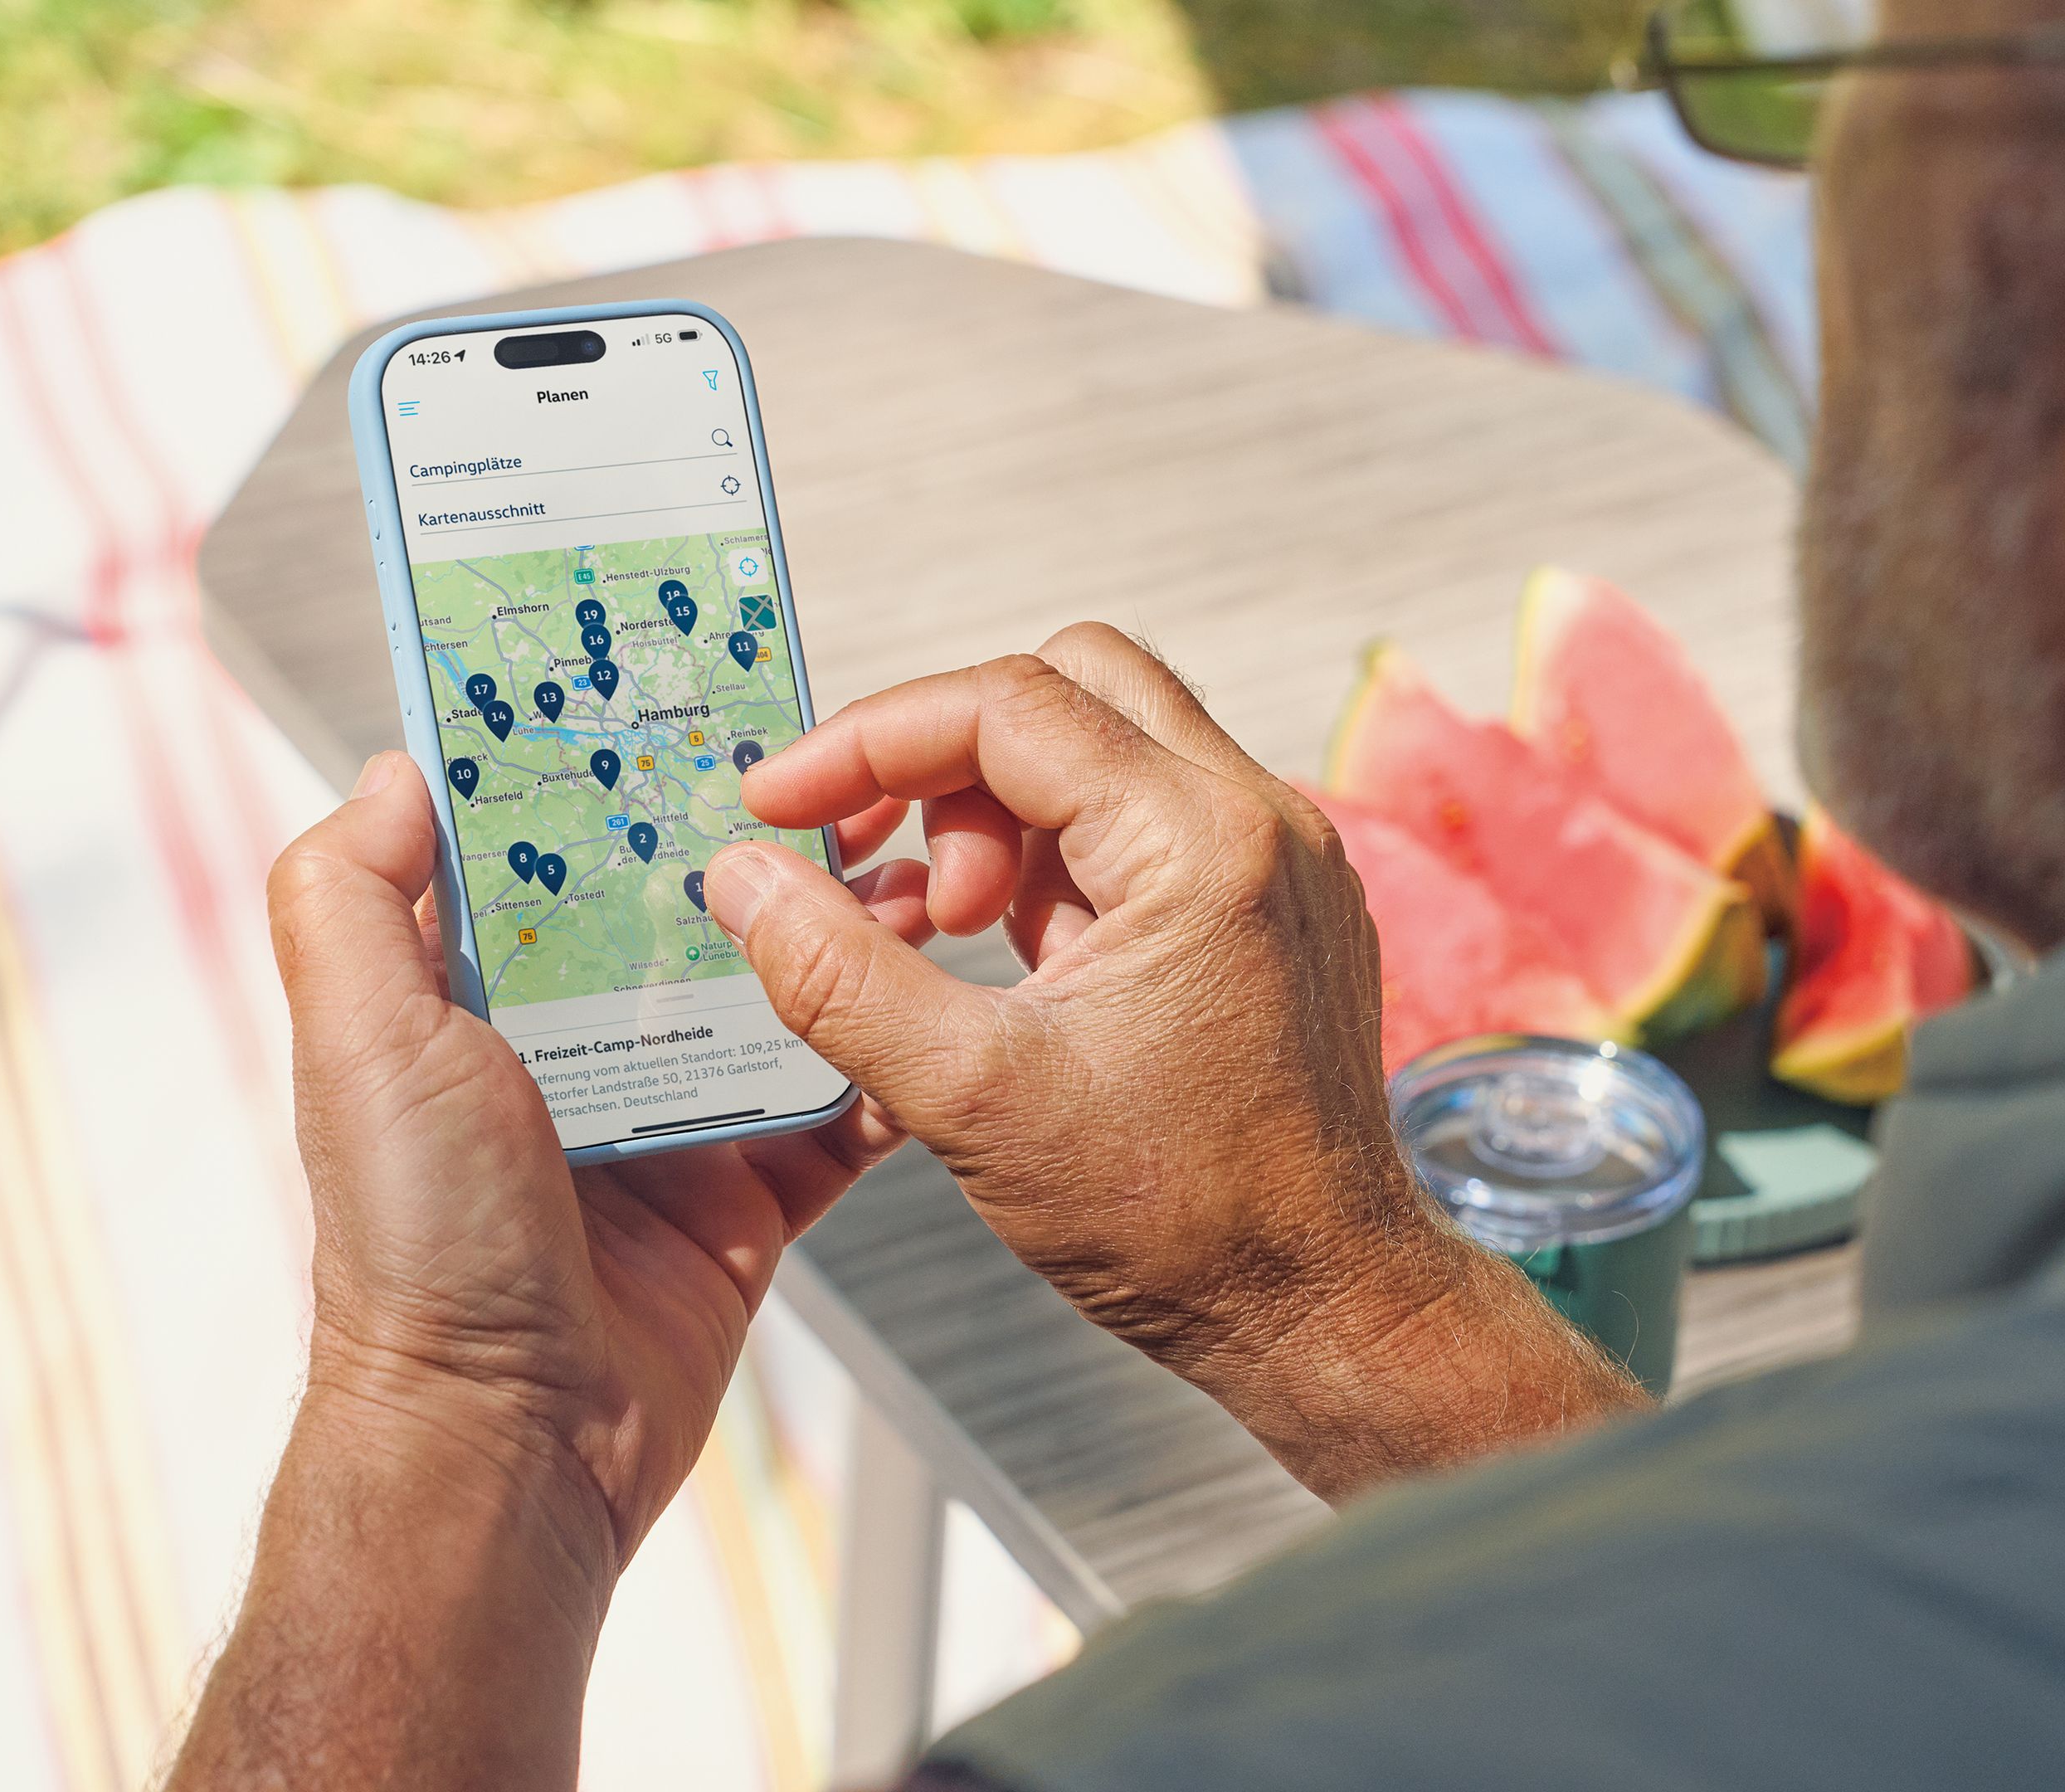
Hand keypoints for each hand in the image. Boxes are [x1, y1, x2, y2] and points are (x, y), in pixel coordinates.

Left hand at [172, 753, 914, 1791]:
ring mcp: (671, 1122)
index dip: (614, 771)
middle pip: (687, 910)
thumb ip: (350, 896)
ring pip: (780, 995)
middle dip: (765, 843)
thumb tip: (397, 766)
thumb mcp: (358, 1041)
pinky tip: (938, 1001)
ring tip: (922, 873)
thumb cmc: (419, 1250)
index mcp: (476, 999)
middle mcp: (575, 1050)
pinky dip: (889, 1063)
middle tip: (850, 774)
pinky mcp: (751, 1198)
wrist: (514, 1439)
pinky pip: (839, 1113)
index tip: (685, 692)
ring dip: (850, 935)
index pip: (552, 848)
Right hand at [704, 625, 1642, 1500]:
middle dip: (944, 752)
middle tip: (874, 857)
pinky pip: (1149, 822)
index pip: (1009, 704)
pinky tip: (1006, 958)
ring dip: (998, 811)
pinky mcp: (1279, 908)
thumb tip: (740, 875)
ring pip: (1111, 747)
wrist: (1324, 1309)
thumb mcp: (970, 1098)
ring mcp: (1282, 861)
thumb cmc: (1177, 1222)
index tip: (779, 805)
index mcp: (1203, 842)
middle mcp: (1263, 821)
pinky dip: (1059, 858)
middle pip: (1072, 684)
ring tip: (943, 932)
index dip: (871, 741)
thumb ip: (838, 974)